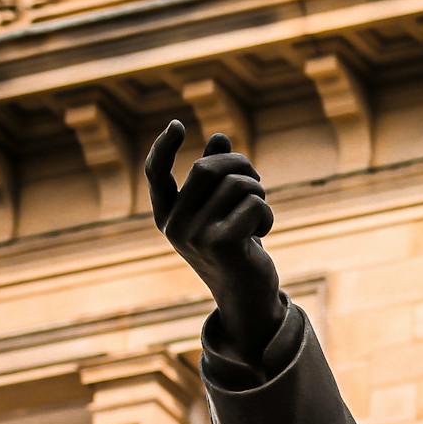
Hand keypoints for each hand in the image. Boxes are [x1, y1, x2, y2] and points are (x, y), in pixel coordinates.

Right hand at [146, 121, 283, 356]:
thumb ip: (218, 178)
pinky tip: (262, 234)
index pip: (155, 174)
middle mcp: (175, 226)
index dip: (163, 147)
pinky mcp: (221, 244)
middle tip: (256, 181)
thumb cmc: (237, 250)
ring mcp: (195, 236)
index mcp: (168, 217)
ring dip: (259, 194)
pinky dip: (267, 214)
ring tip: (258, 217)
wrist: (248, 298)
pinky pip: (254, 204)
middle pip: (207, 168)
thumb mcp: (222, 212)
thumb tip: (219, 138)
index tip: (177, 125)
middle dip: (240, 165)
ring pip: (238, 185)